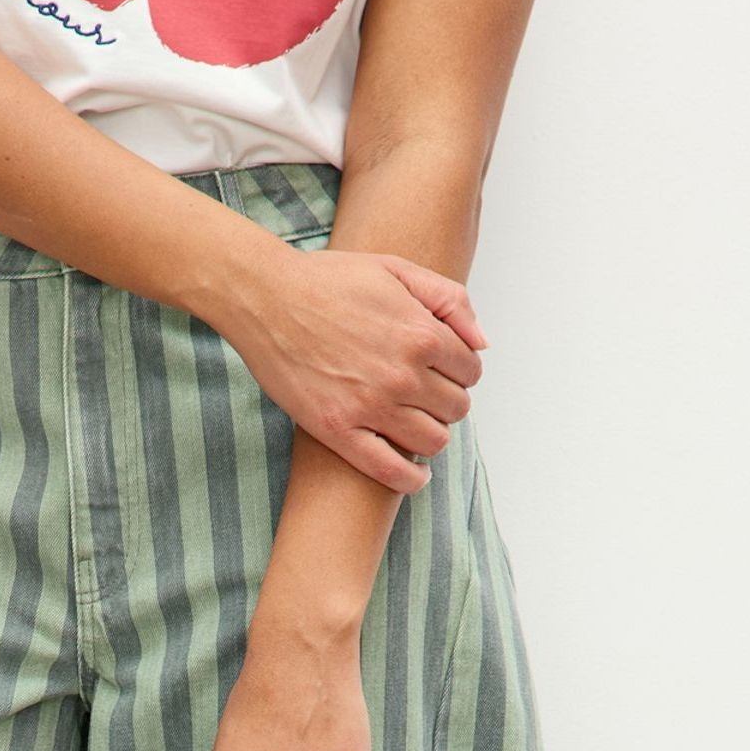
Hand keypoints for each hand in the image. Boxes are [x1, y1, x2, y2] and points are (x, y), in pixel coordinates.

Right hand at [219, 243, 485, 492]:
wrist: (267, 300)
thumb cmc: (329, 281)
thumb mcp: (396, 270)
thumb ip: (449, 301)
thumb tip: (482, 344)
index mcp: (421, 334)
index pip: (470, 371)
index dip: (462, 371)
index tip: (444, 372)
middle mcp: (403, 375)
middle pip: (456, 408)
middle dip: (447, 402)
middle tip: (426, 396)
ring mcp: (371, 407)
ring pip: (432, 442)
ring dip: (432, 436)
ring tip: (415, 425)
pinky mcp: (340, 432)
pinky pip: (391, 472)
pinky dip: (411, 479)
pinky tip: (414, 474)